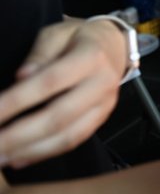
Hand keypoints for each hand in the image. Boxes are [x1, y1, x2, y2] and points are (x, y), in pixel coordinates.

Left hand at [0, 18, 125, 168]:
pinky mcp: (101, 119)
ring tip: (1, 158)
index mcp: (91, 57)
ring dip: (30, 150)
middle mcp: (102, 84)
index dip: (17, 101)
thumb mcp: (56, 34)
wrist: (114, 46)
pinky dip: (45, 153)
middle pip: (59, 116)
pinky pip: (74, 141)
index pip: (50, 83)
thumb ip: (39, 55)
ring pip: (67, 135)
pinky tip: (19, 158)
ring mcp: (105, 105)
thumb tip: (21, 77)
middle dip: (19, 135)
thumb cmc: (78, 38)